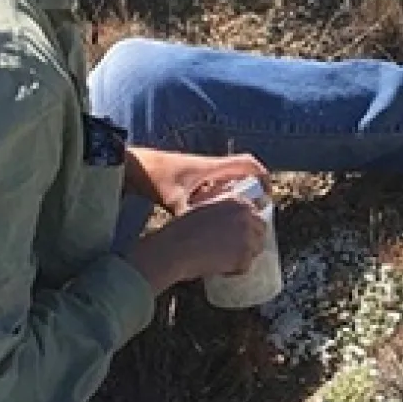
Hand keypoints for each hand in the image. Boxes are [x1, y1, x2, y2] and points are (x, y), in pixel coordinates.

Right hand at [124, 196, 268, 292]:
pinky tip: (218, 268)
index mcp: (236, 201)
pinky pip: (245, 267)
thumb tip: (231, 223)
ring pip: (256, 250)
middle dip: (250, 241)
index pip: (255, 214)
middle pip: (261, 231)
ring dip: (243, 256)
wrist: (175, 248)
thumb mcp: (204, 209)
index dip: (248, 227)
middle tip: (234, 251)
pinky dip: (234, 271)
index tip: (239, 236)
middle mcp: (245, 215)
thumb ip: (222, 212)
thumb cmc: (181, 230)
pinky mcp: (243, 255)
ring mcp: (247, 236)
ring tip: (223, 260)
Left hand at [127, 148, 269, 215]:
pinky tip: (216, 216)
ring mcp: (202, 173)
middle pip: (242, 173)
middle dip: (253, 190)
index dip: (263, 176)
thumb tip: (200, 237)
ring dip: (237, 195)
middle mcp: (210, 167)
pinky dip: (221, 198)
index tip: (267, 195)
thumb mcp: (174, 200)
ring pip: (228, 181)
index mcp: (212, 167)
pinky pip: (216, 187)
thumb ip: (189, 217)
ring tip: (240, 217)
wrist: (135, 166)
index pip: (248, 164)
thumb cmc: (155, 177)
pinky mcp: (193, 180)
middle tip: (256, 211)